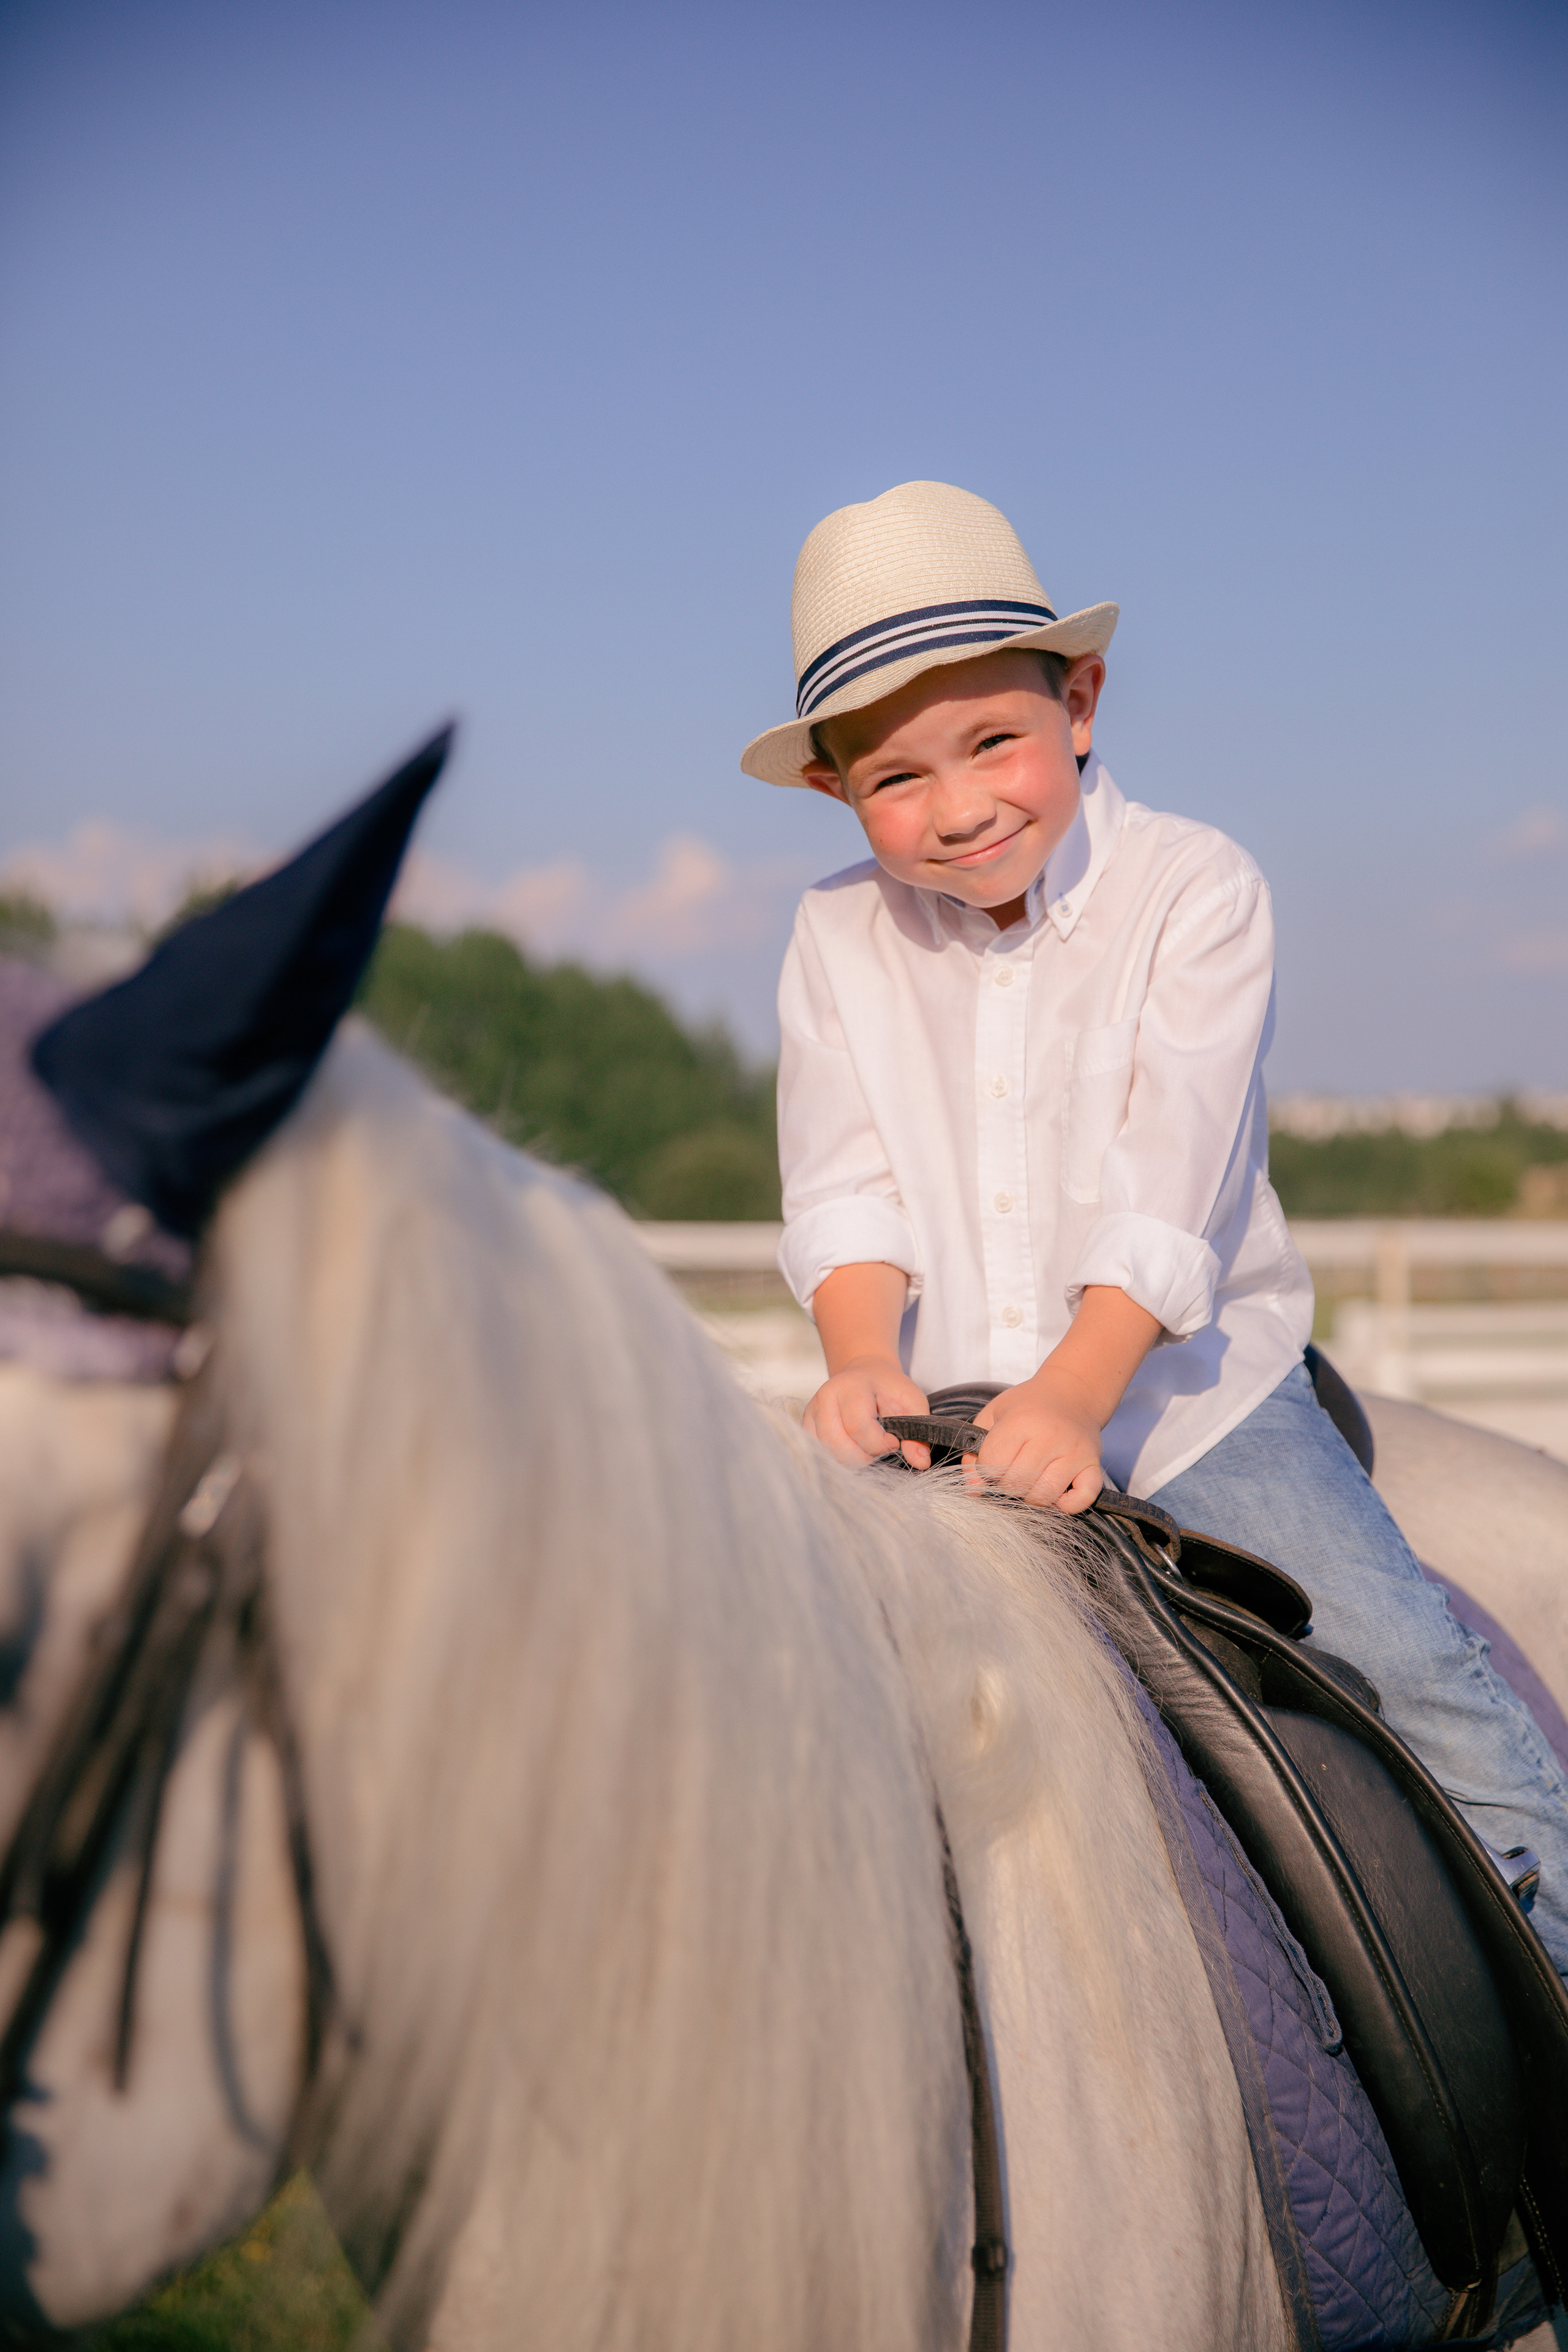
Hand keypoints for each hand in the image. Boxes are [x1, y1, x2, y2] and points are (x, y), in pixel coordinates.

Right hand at [803, 1356, 932, 1469]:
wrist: (866, 1375)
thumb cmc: (889, 1389)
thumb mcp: (912, 1402)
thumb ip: (917, 1431)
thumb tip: (921, 1463)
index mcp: (850, 1386)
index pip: (858, 1427)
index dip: (880, 1444)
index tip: (894, 1441)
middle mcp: (824, 1398)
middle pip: (838, 1445)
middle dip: (866, 1457)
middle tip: (881, 1448)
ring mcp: (810, 1413)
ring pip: (828, 1454)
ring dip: (853, 1461)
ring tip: (868, 1449)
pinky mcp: (806, 1427)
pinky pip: (820, 1455)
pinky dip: (839, 1460)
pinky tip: (854, 1451)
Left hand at [964, 1367, 1105, 1511]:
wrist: (1072, 1392)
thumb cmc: (1027, 1406)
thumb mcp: (993, 1416)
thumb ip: (974, 1452)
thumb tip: (972, 1491)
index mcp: (1021, 1421)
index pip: (993, 1464)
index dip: (986, 1469)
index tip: (994, 1461)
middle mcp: (1050, 1437)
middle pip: (1016, 1484)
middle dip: (1006, 1485)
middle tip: (1011, 1472)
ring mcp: (1074, 1452)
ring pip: (1043, 1496)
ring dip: (1031, 1496)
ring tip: (1031, 1480)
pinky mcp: (1093, 1464)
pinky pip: (1082, 1499)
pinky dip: (1067, 1505)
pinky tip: (1057, 1492)